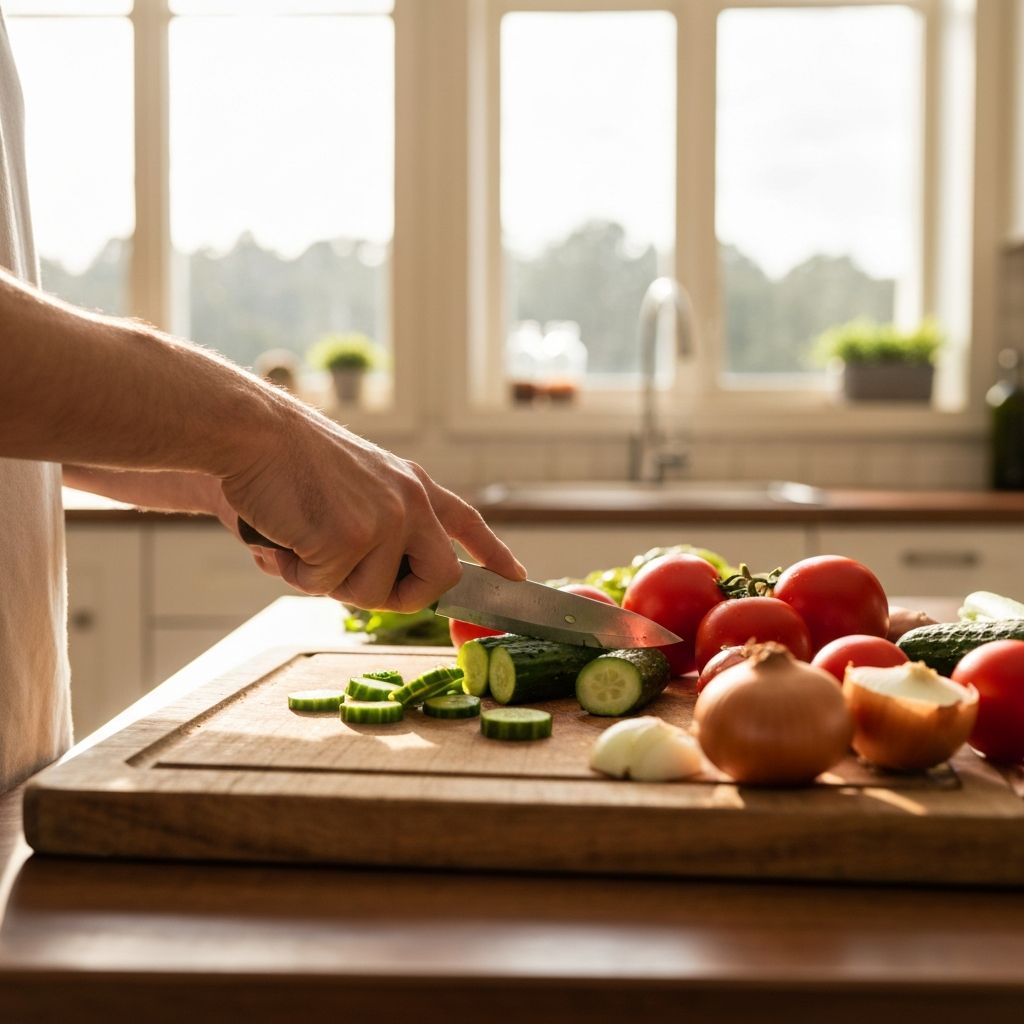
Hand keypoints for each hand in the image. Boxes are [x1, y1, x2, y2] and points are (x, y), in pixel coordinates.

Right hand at [219, 401, 525, 611]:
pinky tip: (282, 535)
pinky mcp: (352, 537)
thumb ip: (379, 522)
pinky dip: (296, 573)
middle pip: (439, 580)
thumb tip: (382, 580)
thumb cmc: (287, 460)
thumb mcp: (355, 482)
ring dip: (328, 580)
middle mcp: (410, 502)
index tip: (517, 577)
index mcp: (412, 485)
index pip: (465, 522)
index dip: (492, 553)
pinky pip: (326, 587)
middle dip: (400, 597)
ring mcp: (385, 520)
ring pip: (372, 594)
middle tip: (351, 579)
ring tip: (300, 537)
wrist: (253, 431)